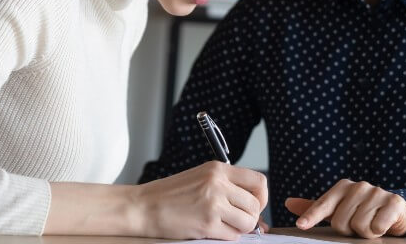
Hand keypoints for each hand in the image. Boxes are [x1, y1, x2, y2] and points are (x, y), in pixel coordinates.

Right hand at [132, 161, 267, 239]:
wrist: (143, 207)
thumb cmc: (170, 194)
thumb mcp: (201, 178)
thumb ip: (227, 187)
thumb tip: (256, 210)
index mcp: (218, 169)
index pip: (259, 181)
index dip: (261, 196)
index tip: (253, 204)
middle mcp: (218, 184)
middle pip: (256, 204)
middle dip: (251, 216)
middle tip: (239, 220)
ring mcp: (213, 204)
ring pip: (248, 222)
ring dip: (241, 228)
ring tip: (226, 226)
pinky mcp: (207, 224)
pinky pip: (233, 236)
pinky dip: (228, 237)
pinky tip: (214, 231)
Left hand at [285, 179, 405, 238]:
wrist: (396, 210)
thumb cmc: (363, 211)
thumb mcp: (339, 208)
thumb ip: (315, 207)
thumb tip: (289, 203)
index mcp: (342, 187)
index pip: (323, 205)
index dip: (311, 217)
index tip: (301, 225)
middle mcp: (358, 186)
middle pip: (340, 222)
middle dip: (349, 230)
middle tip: (359, 224)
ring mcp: (376, 192)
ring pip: (359, 227)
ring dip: (365, 232)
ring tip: (372, 223)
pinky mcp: (393, 202)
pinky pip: (377, 226)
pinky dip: (379, 230)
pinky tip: (383, 223)